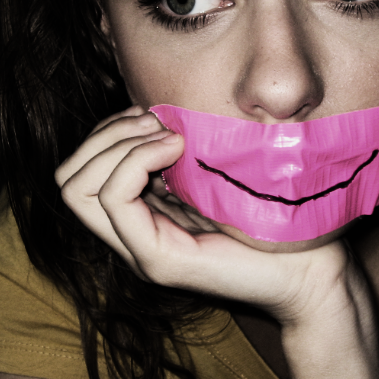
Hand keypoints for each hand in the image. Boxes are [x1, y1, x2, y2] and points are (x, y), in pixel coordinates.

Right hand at [55, 106, 361, 326]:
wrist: (310, 265)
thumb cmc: (271, 213)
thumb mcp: (214, 173)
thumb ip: (178, 155)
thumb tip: (153, 113)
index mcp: (142, 215)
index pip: (79, 171)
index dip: (106, 133)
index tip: (154, 117)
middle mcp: (132, 235)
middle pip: (68, 179)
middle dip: (104, 135)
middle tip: (154, 123)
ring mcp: (141, 250)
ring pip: (78, 188)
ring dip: (117, 145)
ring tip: (166, 135)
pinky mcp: (159, 259)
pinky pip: (115, 199)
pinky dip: (136, 161)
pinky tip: (176, 149)